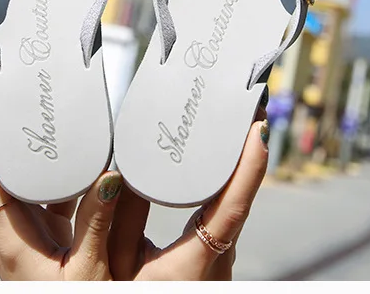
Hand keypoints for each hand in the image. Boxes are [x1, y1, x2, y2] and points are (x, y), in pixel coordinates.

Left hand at [0, 87, 122, 279]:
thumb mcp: (87, 273)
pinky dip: (59, 170)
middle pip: (5, 166)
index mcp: (12, 237)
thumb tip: (110, 177)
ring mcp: (24, 229)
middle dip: (14, 125)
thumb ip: (96, 225)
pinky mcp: (40, 233)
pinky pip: (45, 192)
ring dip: (38, 148)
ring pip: (26, 178)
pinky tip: (79, 152)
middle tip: (25, 87)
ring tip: (52, 110)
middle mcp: (11, 228)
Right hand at [108, 106, 269, 280]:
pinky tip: (208, 154)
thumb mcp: (111, 264)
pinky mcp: (209, 252)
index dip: (248, 170)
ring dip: (234, 162)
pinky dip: (220, 179)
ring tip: (231, 118)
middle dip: (244, 150)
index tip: (259, 130)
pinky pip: (218, 208)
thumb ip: (111, 223)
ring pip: (229, 202)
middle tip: (245, 104)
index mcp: (194, 264)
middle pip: (236, 197)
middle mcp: (217, 259)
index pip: (231, 210)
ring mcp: (217, 256)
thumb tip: (110, 175)